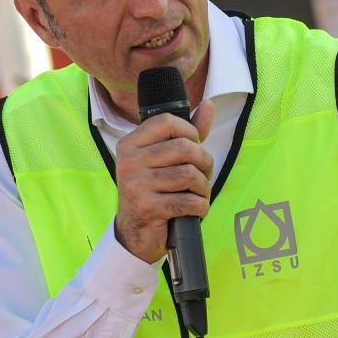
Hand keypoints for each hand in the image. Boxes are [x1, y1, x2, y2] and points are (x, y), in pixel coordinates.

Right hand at [114, 98, 215, 262]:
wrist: (135, 233)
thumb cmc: (153, 191)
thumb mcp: (164, 159)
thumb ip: (187, 133)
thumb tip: (209, 105)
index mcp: (130, 144)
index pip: (168, 121)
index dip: (191, 132)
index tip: (195, 147)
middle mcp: (129, 162)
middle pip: (184, 148)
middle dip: (204, 163)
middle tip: (203, 176)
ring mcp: (136, 185)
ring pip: (190, 175)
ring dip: (203, 187)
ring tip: (198, 193)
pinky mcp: (148, 208)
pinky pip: (189, 201)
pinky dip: (201, 206)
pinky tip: (195, 209)